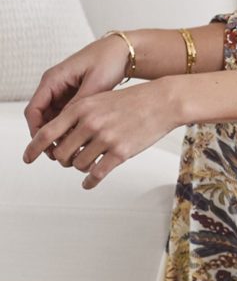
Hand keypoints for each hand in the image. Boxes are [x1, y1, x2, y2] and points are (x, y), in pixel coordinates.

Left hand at [21, 79, 179, 188]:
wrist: (164, 101)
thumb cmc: (134, 100)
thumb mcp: (101, 99)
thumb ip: (79, 115)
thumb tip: (60, 138)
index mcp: (83, 107)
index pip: (47, 132)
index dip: (33, 148)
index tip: (28, 158)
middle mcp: (91, 122)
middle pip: (61, 154)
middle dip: (64, 160)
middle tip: (71, 159)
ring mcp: (106, 138)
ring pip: (78, 165)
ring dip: (80, 168)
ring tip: (89, 163)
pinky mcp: (121, 152)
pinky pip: (96, 174)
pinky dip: (89, 182)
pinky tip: (90, 182)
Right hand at [23, 34, 131, 158]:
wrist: (125, 50)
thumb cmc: (109, 59)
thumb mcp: (95, 83)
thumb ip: (80, 104)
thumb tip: (67, 127)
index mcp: (54, 78)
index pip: (34, 110)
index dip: (37, 131)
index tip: (45, 147)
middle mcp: (54, 84)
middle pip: (41, 117)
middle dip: (47, 136)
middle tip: (58, 154)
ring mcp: (63, 90)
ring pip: (52, 118)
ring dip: (59, 133)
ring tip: (70, 149)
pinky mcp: (74, 94)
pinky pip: (65, 115)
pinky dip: (69, 127)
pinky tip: (79, 138)